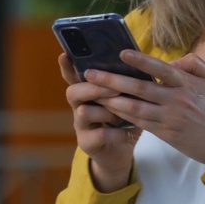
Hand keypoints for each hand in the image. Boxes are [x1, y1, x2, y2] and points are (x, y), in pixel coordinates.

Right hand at [58, 53, 139, 191]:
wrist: (123, 148)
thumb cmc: (126, 116)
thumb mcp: (127, 97)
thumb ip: (126, 82)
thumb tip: (139, 61)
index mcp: (88, 91)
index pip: (73, 75)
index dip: (67, 66)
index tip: (65, 55)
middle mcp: (79, 106)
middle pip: (73, 92)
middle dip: (94, 88)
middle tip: (115, 88)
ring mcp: (81, 125)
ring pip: (82, 112)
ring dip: (105, 112)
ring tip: (121, 116)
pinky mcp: (86, 142)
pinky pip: (99, 135)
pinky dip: (115, 133)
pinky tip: (126, 133)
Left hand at [81, 50, 204, 165]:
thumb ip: (194, 64)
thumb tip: (172, 61)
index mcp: (188, 84)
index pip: (160, 69)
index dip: (140, 61)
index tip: (121, 53)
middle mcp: (176, 100)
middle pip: (140, 88)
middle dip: (113, 80)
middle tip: (91, 73)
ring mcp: (169, 118)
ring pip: (134, 107)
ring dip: (111, 99)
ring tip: (93, 92)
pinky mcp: (165, 133)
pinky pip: (139, 123)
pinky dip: (122, 116)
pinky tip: (108, 109)